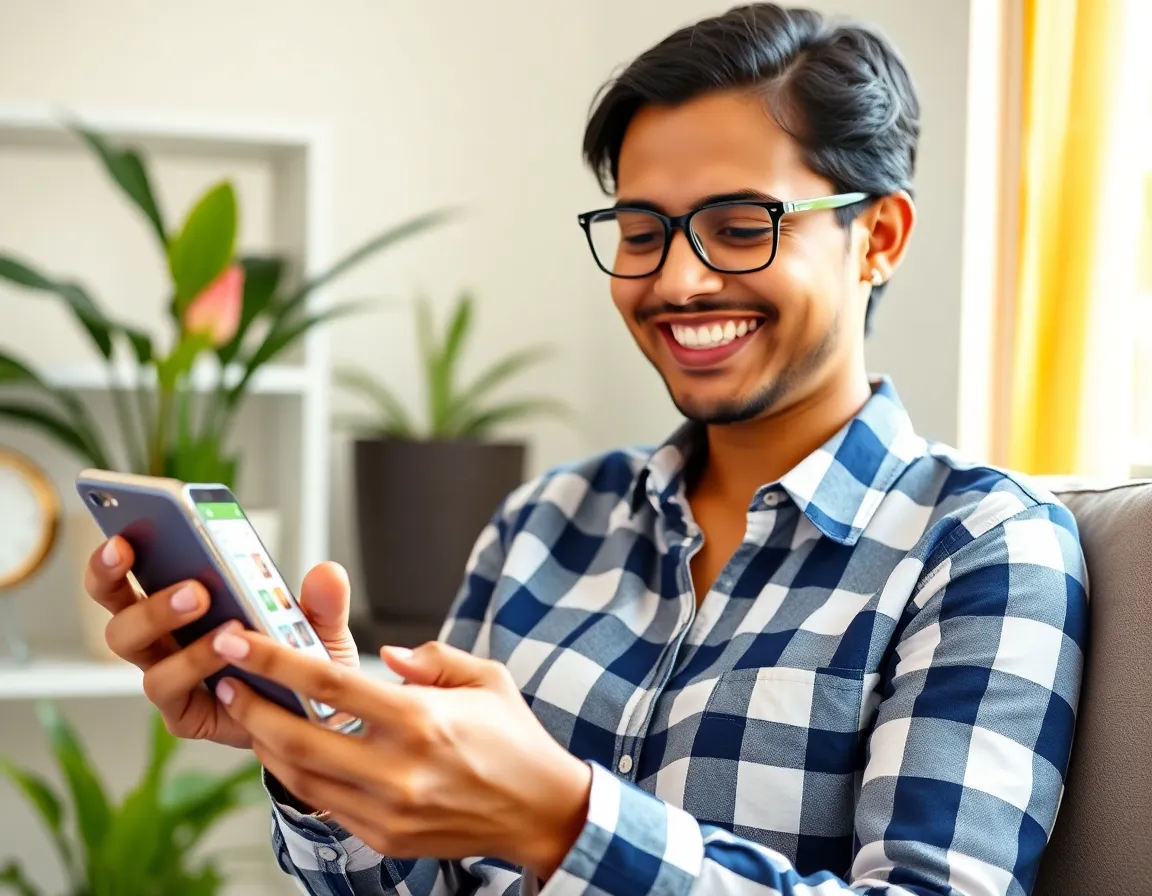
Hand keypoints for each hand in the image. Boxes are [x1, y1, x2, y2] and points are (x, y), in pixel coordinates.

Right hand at [84, 536, 359, 748]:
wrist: (315, 721)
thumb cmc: (303, 662)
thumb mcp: (321, 626)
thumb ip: (323, 601)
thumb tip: (327, 572)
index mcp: (181, 604)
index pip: (127, 576)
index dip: (113, 560)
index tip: (124, 539)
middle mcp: (165, 639)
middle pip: (120, 616)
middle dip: (140, 595)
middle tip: (194, 589)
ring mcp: (170, 677)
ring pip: (138, 653)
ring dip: (175, 631)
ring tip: (227, 627)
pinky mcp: (183, 714)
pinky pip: (172, 691)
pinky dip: (197, 670)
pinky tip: (230, 665)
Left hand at [210, 633, 591, 878]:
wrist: (540, 810)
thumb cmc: (514, 738)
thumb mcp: (485, 678)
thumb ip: (433, 658)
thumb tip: (390, 656)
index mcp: (423, 719)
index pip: (331, 684)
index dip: (276, 660)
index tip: (240, 641)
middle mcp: (400, 768)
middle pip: (299, 738)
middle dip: (252, 706)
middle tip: (225, 678)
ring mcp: (389, 809)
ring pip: (302, 777)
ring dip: (265, 743)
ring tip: (247, 712)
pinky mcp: (386, 837)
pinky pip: (325, 804)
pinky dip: (297, 776)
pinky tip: (287, 751)